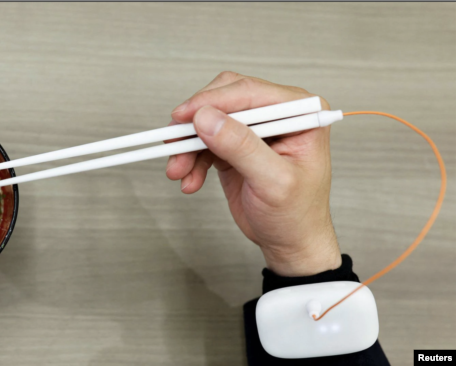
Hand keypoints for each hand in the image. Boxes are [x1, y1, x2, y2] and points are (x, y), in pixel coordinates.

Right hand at [166, 72, 340, 276]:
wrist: (289, 244)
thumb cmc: (296, 215)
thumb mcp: (272, 182)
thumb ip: (241, 147)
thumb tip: (207, 118)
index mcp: (300, 113)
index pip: (250, 93)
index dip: (213, 101)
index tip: (184, 116)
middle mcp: (278, 115)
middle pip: (224, 100)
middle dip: (196, 124)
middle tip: (175, 143)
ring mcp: (255, 129)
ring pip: (208, 121)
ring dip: (188, 146)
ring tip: (179, 171)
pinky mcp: (235, 145)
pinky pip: (204, 141)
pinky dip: (191, 159)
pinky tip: (190, 179)